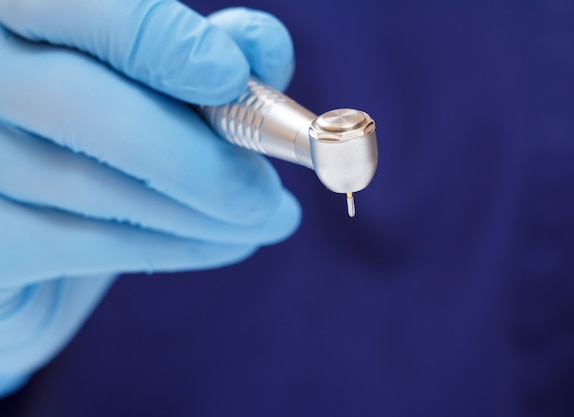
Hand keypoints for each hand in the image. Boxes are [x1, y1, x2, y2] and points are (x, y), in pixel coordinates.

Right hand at [0, 0, 299, 395]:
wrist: (33, 232)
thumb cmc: (98, 142)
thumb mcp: (150, 84)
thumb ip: (201, 51)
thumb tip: (261, 45)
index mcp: (12, 18)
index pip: (60, 2)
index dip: (149, 35)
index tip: (229, 76)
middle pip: (72, 102)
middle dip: (193, 155)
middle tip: (269, 192)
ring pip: (86, 185)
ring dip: (200, 212)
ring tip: (266, 217)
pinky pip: (78, 245)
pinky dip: (171, 247)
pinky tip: (222, 243)